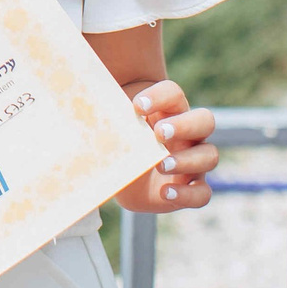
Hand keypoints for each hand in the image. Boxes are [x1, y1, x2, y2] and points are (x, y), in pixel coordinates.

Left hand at [116, 80, 216, 213]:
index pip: (174, 93)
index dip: (160, 96)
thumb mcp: (111, 124)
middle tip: (159, 133)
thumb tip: (76, 95)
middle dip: (184, 125)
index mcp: (168, 110)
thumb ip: (103, 110)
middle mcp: (187, 134)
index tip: (136, 107)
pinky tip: (166, 192)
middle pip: (205, 119)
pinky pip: (203, 193)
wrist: (121, 174)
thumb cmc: (118, 139)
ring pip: (210, 156)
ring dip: (188, 160)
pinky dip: (188, 194)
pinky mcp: (190, 188)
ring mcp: (193, 161)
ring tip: (161, 165)